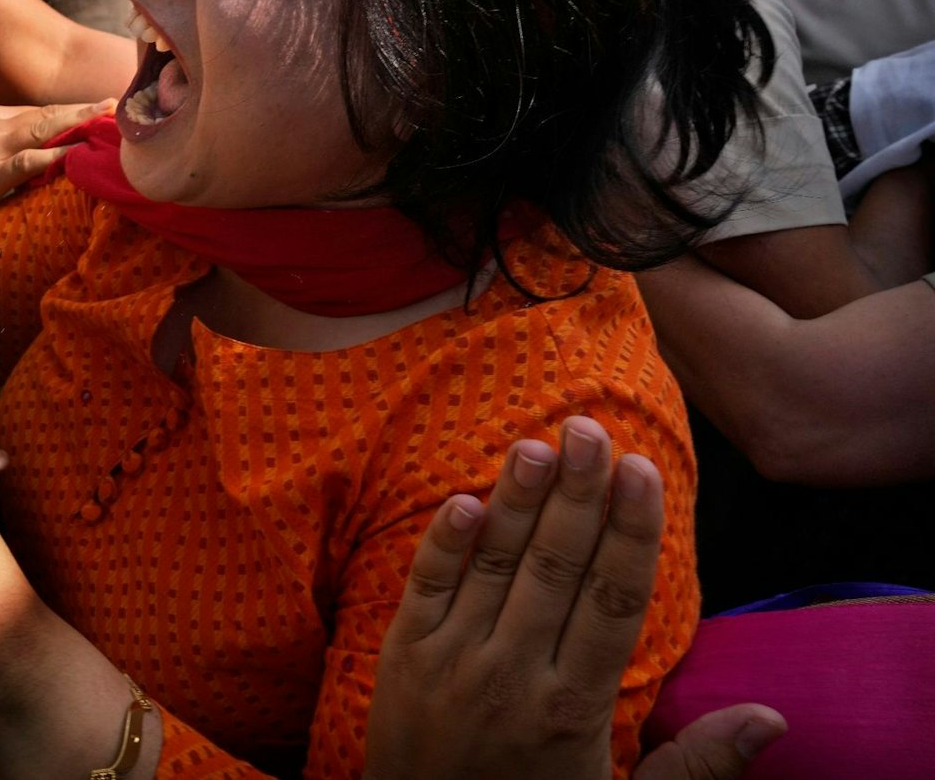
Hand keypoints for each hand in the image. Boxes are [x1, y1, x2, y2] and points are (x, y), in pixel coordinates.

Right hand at [0, 98, 114, 227]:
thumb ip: (13, 149)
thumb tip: (57, 154)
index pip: (39, 112)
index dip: (71, 111)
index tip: (101, 108)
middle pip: (45, 115)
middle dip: (82, 110)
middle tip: (114, 106)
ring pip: (41, 129)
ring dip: (76, 124)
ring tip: (105, 122)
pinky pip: (28, 161)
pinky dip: (55, 155)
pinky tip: (77, 152)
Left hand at [362, 417, 783, 779]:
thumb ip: (695, 763)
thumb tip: (772, 717)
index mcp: (573, 708)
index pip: (611, 602)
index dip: (629, 533)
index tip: (642, 472)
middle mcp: (512, 677)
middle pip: (554, 570)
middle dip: (576, 495)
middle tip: (590, 427)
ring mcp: (451, 663)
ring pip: (493, 567)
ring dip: (517, 501)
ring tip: (539, 441)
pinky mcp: (402, 659)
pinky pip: (424, 590)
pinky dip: (443, 544)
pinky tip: (463, 498)